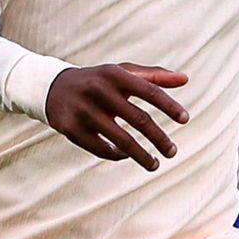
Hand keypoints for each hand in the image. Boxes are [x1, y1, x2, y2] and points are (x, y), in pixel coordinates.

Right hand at [45, 65, 188, 169]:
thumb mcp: (122, 73)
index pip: (149, 91)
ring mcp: (84, 111)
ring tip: (155, 165)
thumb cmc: (99, 81)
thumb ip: (153, 76)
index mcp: (114, 75)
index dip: (169, 106)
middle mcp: (99, 91)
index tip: (185, 120)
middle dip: (159, 138)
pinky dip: (117, 155)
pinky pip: (101, 149)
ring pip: (121, 140)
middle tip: (173, 152)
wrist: (53, 87)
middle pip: (138, 119)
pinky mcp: (71, 129)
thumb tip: (185, 79)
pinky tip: (126, 157)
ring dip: (141, 156)